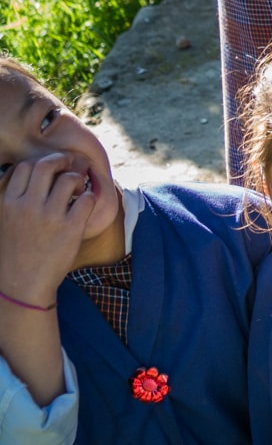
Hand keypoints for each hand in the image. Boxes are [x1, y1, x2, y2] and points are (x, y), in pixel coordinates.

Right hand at [0, 153, 97, 306]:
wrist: (22, 285)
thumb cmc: (15, 252)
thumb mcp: (4, 221)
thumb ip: (14, 198)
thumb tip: (32, 172)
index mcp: (7, 204)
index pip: (24, 167)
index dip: (39, 163)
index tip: (50, 168)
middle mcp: (26, 206)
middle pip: (46, 166)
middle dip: (62, 160)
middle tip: (71, 164)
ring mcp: (49, 217)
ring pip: (69, 179)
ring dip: (78, 179)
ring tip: (78, 189)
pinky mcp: (70, 228)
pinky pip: (87, 198)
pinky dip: (90, 197)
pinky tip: (85, 204)